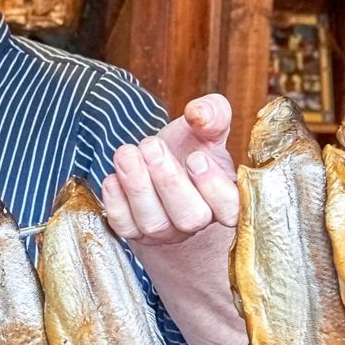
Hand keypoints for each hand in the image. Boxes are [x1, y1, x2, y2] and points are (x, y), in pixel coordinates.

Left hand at [100, 93, 237, 244]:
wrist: (157, 162)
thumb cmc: (188, 147)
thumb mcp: (206, 127)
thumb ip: (213, 114)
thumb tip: (199, 113)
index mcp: (222, 198)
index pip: (231, 210)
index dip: (214, 188)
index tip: (196, 158)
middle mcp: (196, 220)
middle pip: (190, 217)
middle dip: (168, 181)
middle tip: (152, 146)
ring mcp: (164, 231)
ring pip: (154, 223)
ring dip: (138, 187)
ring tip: (126, 153)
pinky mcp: (133, 231)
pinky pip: (124, 226)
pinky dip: (115, 202)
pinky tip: (113, 176)